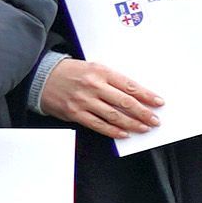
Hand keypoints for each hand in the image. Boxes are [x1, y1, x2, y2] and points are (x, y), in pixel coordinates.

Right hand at [39, 57, 164, 141]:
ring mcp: (84, 100)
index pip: (130, 85)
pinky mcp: (75, 113)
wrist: (42, 76)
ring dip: (132, 124)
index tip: (159, 102)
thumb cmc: (72, 72)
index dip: (147, 95)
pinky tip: (124, 134)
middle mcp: (94, 86)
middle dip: (143, 113)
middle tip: (155, 120)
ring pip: (114, 115)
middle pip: (125, 102)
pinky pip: (98, 125)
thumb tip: (135, 95)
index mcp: (101, 72)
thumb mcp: (94, 68)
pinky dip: (113, 131)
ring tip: (144, 128)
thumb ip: (112, 80)